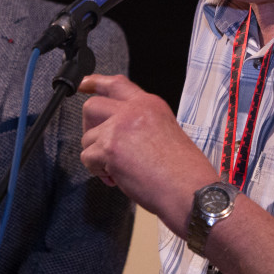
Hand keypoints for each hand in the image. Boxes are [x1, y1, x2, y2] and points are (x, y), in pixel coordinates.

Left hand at [79, 74, 217, 233]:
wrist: (190, 190)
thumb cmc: (185, 171)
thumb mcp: (167, 131)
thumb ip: (140, 124)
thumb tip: (117, 132)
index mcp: (150, 105)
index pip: (116, 84)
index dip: (95, 82)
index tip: (83, 84)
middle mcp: (134, 111)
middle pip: (92, 107)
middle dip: (89, 127)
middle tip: (98, 144)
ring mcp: (120, 128)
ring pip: (88, 137)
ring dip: (97, 156)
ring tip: (118, 170)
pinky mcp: (110, 149)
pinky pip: (88, 158)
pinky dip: (97, 171)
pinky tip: (116, 178)